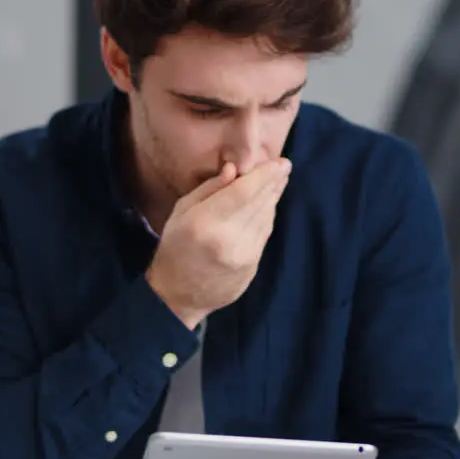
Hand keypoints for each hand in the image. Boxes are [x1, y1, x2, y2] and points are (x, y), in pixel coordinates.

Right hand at [145, 158, 290, 327]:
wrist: (177, 296)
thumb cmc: (175, 248)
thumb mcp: (180, 212)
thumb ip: (208, 189)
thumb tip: (234, 170)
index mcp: (205, 223)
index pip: (243, 192)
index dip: (263, 175)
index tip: (278, 162)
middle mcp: (228, 240)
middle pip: (259, 203)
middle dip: (273, 182)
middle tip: (284, 166)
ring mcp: (243, 256)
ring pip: (265, 219)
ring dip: (273, 198)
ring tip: (278, 181)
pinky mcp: (252, 268)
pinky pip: (264, 235)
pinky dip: (268, 217)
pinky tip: (268, 205)